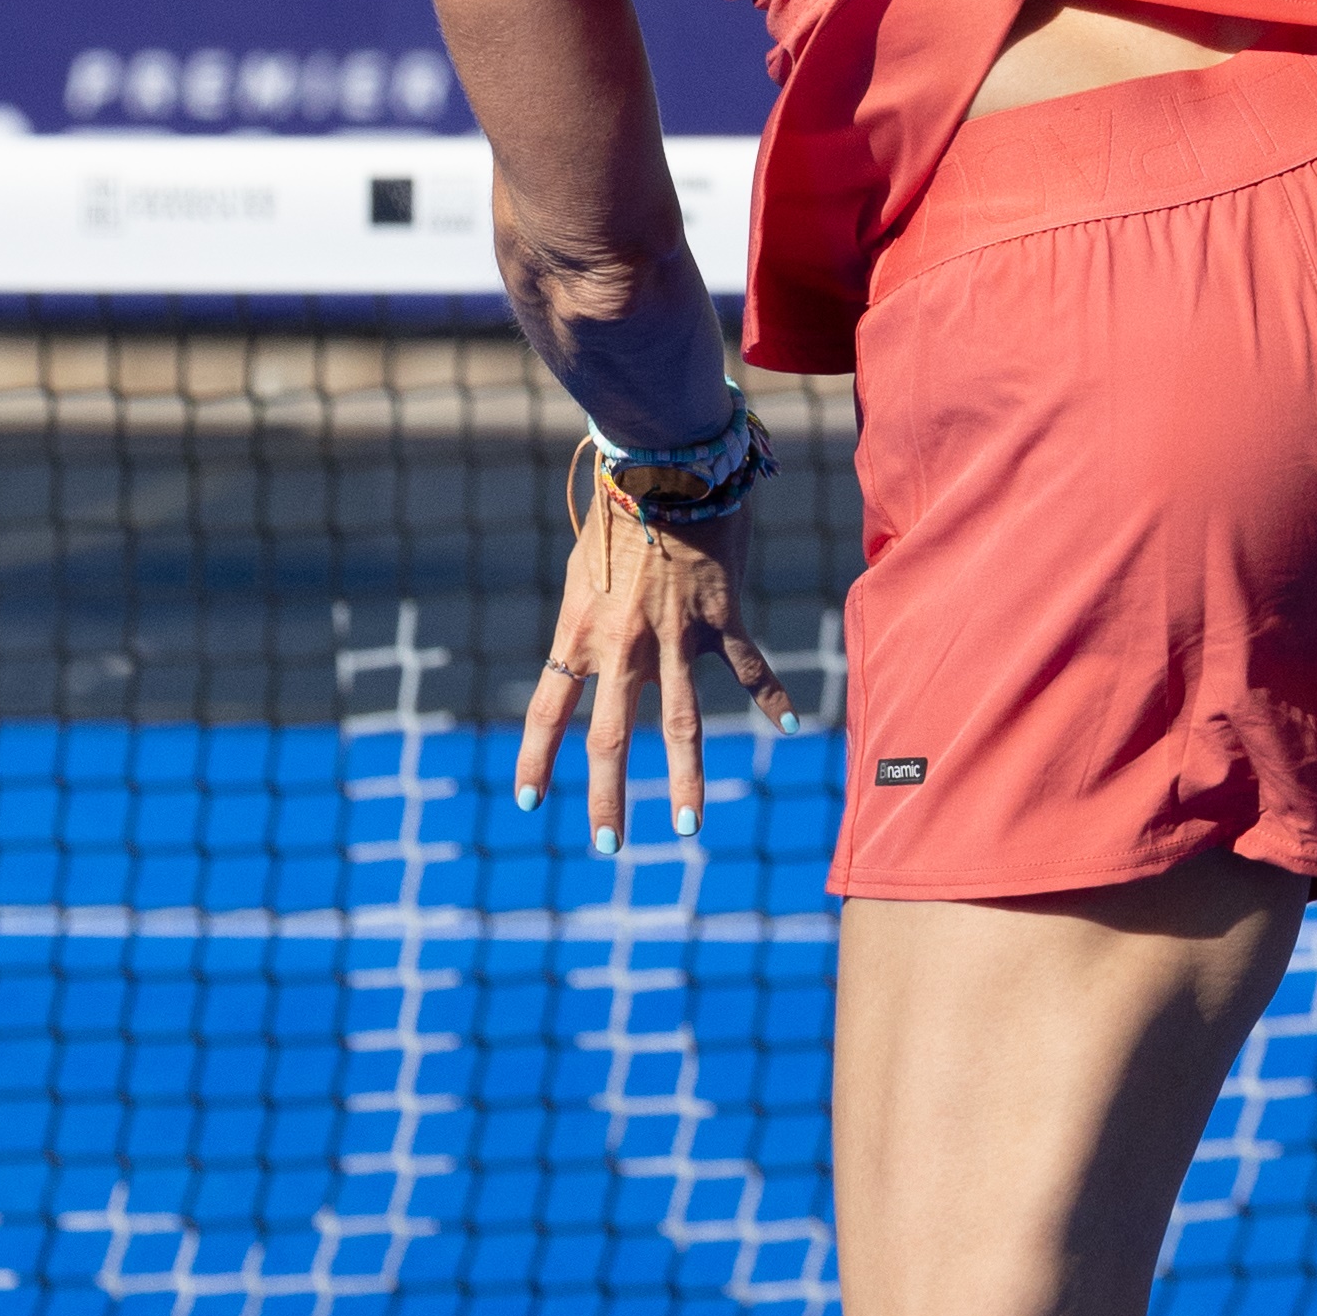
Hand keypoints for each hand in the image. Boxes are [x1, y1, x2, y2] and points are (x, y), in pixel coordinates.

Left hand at [517, 472, 796, 851]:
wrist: (666, 468)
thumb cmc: (618, 515)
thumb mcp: (583, 574)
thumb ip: (585, 625)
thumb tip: (586, 668)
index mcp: (579, 633)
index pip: (547, 711)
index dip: (535, 759)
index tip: (529, 801)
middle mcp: (623, 645)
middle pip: (609, 737)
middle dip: (607, 798)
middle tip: (607, 847)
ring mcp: (675, 637)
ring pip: (682, 724)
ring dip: (685, 781)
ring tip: (686, 827)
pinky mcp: (722, 619)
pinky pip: (749, 668)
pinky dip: (771, 697)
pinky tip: (786, 727)